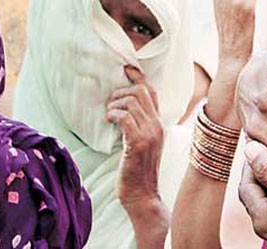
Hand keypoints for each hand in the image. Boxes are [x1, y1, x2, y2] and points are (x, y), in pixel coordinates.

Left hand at [107, 66, 164, 208]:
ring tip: (108, 114)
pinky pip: (124, 117)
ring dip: (114, 104)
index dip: (139, 78)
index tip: (127, 69)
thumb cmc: (137, 172)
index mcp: (159, 125)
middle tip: (110, 102)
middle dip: (121, 91)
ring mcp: (149, 134)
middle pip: (141, 92)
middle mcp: (157, 126)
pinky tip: (108, 120)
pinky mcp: (137, 143)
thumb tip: (123, 111)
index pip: (152, 92)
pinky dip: (113, 114)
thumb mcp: (142, 145)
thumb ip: (137, 127)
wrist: (143, 197)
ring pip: (131, 102)